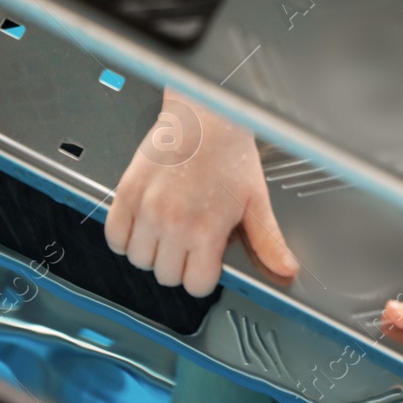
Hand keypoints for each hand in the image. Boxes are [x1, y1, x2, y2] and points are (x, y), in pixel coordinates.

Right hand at [104, 88, 299, 296]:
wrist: (204, 116)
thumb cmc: (230, 154)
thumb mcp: (256, 200)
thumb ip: (268, 241)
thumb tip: (287, 270)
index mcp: (206, 230)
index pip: (196, 285)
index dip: (203, 275)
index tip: (207, 259)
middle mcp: (173, 224)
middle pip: (167, 277)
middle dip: (180, 265)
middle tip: (189, 241)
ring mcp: (146, 210)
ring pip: (139, 261)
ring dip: (152, 253)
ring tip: (168, 231)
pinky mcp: (127, 194)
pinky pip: (114, 237)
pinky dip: (125, 237)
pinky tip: (144, 225)